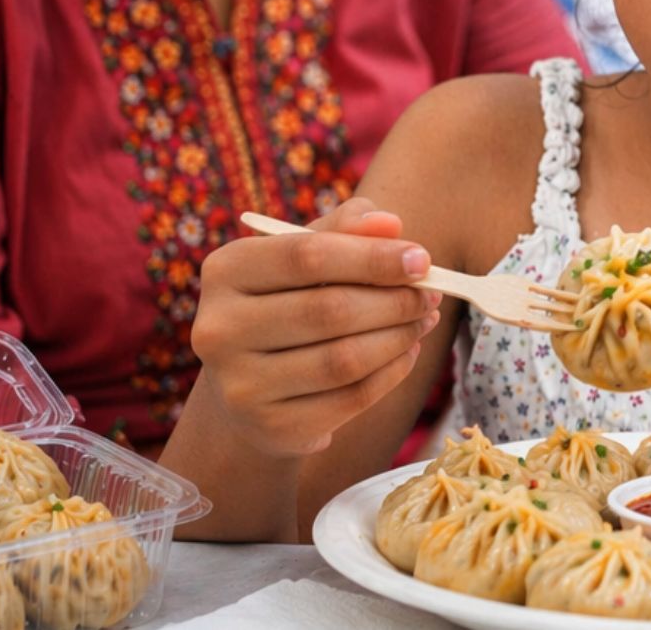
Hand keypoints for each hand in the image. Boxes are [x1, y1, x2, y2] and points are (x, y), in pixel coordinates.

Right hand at [187, 198, 440, 457]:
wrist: (251, 384)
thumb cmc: (288, 300)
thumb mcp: (308, 254)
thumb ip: (346, 229)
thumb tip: (390, 223)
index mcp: (225, 270)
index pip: (308, 255)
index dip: (373, 257)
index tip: (422, 259)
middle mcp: (219, 329)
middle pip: (330, 310)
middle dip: (395, 301)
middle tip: (431, 294)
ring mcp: (241, 386)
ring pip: (344, 359)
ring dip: (399, 337)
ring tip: (424, 320)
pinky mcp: (271, 428)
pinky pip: (351, 399)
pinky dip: (392, 373)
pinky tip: (406, 352)